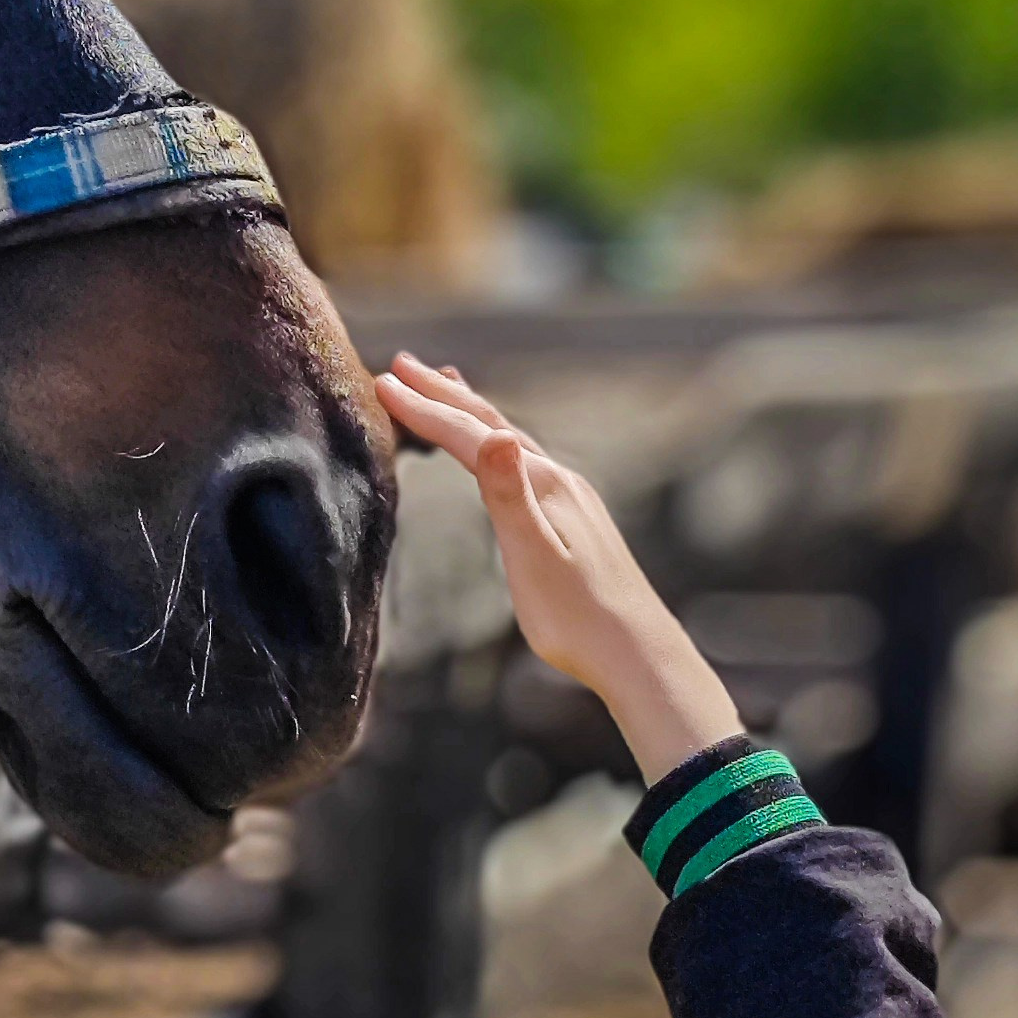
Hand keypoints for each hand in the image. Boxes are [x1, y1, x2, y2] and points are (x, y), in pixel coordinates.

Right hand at [374, 352, 740, 786]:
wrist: (636, 652)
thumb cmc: (579, 617)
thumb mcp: (535, 559)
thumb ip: (511, 497)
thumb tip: (496, 435)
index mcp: (543, 486)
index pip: (472, 438)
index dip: (426, 411)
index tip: (382, 383)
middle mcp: (558, 481)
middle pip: (491, 426)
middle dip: (443, 394)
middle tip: (400, 365)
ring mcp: (569, 497)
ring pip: (508, 440)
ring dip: (470, 412)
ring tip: (445, 387)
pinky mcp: (573, 518)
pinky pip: (523, 463)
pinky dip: (495, 443)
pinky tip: (496, 455)